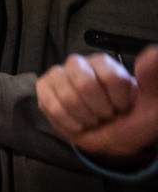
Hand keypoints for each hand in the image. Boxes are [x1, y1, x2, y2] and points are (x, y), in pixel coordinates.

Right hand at [37, 48, 157, 167]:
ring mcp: (59, 75)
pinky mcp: (44, 88)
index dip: (119, 101)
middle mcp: (79, 63)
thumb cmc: (131, 119)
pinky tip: (78, 123)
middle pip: (84, 84)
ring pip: (68, 98)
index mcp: (105, 64)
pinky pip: (53, 107)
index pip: (111, 77)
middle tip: (106, 115)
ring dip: (85, 118)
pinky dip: (69, 123)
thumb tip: (153, 53)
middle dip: (99, 110)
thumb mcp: (152, 105)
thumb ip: (153, 79)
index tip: (122, 108)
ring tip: (92, 119)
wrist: (110, 138)